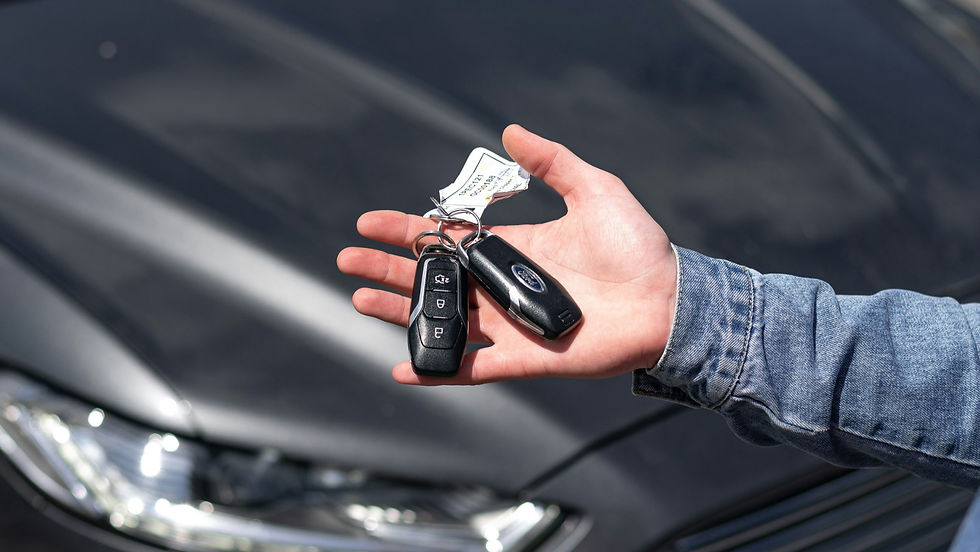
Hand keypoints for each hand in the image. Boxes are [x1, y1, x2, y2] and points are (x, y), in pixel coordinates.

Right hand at [336, 125, 676, 384]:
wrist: (669, 301)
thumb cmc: (637, 247)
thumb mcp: (595, 189)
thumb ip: (552, 162)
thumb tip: (511, 131)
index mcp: (514, 248)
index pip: (447, 238)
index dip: (407, 230)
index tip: (369, 222)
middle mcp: (504, 286)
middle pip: (433, 278)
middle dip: (388, 269)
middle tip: (348, 260)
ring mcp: (511, 324)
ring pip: (443, 320)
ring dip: (401, 311)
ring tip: (361, 298)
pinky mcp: (525, 358)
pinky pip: (473, 368)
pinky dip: (438, 369)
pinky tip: (404, 366)